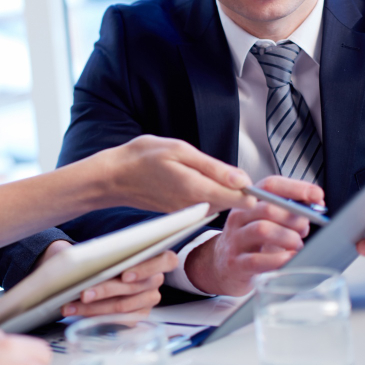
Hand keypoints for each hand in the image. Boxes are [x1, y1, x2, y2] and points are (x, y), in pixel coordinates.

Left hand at [61, 250, 176, 316]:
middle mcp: (155, 279)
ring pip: (123, 306)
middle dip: (105, 290)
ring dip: (94, 307)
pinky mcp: (138, 315)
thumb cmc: (102, 254)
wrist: (97, 268)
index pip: (165, 261)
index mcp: (156, 257)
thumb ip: (95, 249)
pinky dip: (95, 315)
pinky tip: (77, 313)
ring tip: (71, 306)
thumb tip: (69, 254)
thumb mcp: (100, 247)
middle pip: (133, 287)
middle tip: (83, 294)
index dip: (145, 269)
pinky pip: (118, 319)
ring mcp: (148, 299)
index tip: (124, 275)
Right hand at [96, 135, 253, 214]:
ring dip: (215, 188)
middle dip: (232, 186)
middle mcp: (196, 207)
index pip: (242, 199)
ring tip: (195, 169)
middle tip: (213, 166)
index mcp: (198, 190)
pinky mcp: (181, 214)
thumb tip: (243, 180)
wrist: (114, 177)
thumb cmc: (142, 158)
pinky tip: (185, 178)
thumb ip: (213, 167)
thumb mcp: (179, 150)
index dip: (250, 187)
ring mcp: (188, 213)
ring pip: (217, 202)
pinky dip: (202, 192)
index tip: (240, 173)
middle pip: (232, 201)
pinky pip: (202, 203)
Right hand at [186, 176, 323, 295]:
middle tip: (305, 229)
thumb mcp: (268, 222)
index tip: (317, 195)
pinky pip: (257, 260)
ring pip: (262, 230)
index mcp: (249, 203)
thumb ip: (290, 211)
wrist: (223, 268)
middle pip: (268, 208)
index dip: (295, 188)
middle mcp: (239, 218)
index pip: (270, 185)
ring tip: (296, 246)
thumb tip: (317, 202)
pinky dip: (279, 259)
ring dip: (289, 238)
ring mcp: (235, 240)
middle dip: (295, 218)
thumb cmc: (252, 244)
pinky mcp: (236, 264)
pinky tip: (290, 259)